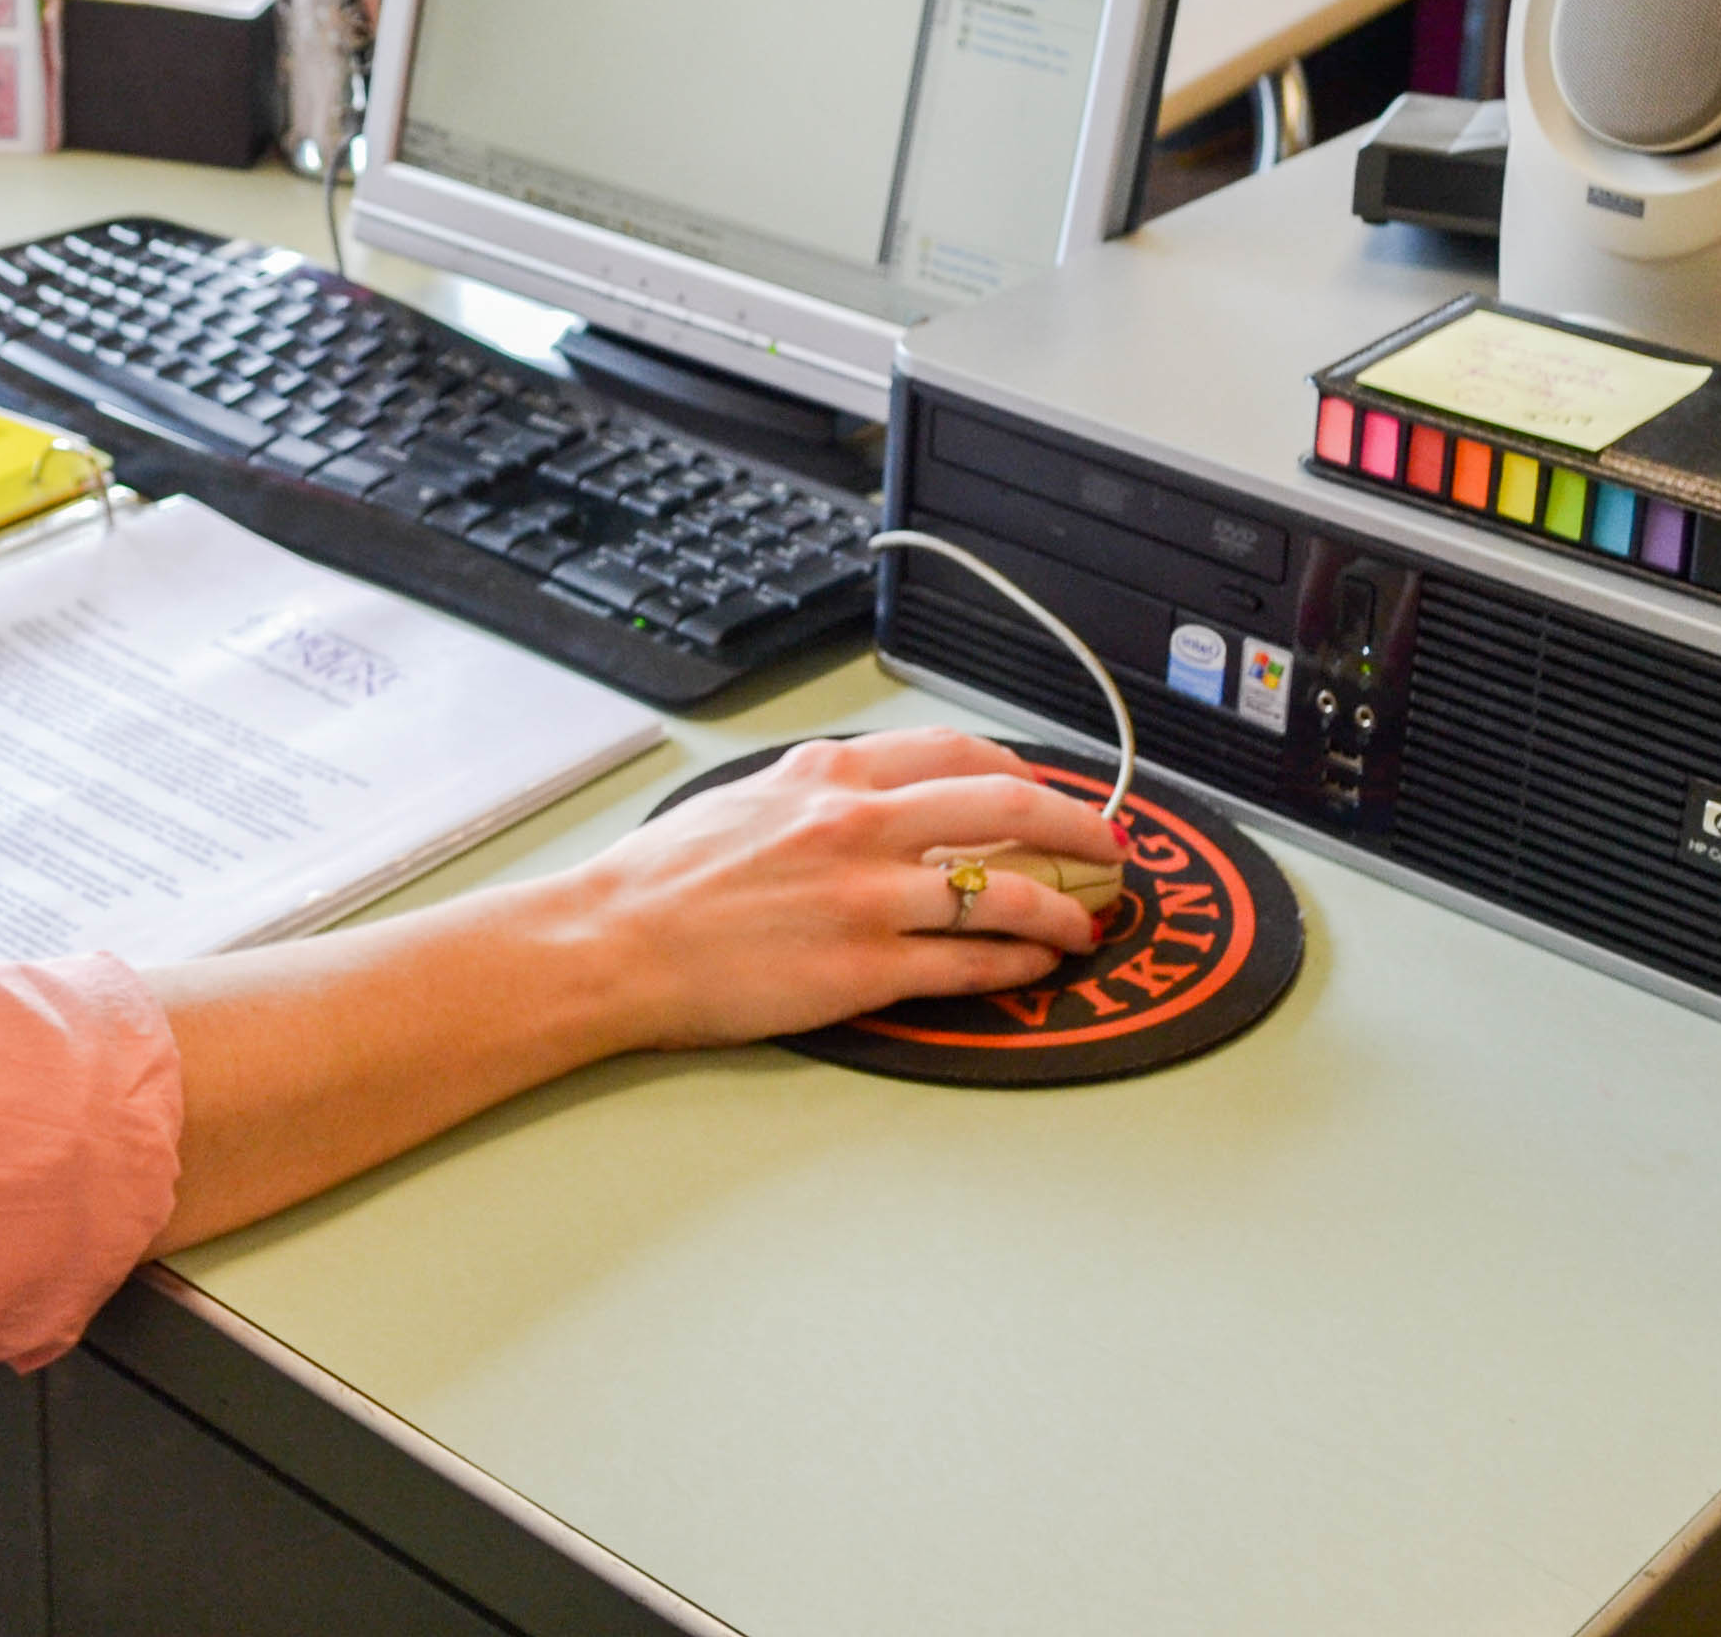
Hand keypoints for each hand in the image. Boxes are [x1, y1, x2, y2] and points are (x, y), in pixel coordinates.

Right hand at [565, 727, 1123, 1052]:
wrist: (613, 941)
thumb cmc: (664, 880)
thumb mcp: (747, 798)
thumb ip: (819, 791)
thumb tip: (875, 796)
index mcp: (829, 776)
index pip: (954, 752)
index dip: (1020, 770)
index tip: (1044, 788)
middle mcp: (859, 824)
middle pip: (1006, 806)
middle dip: (1076, 824)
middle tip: (1107, 845)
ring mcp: (867, 897)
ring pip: (1004, 891)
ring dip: (1063, 906)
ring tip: (1086, 921)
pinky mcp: (865, 968)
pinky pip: (971, 963)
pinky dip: (1020, 962)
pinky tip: (1038, 964)